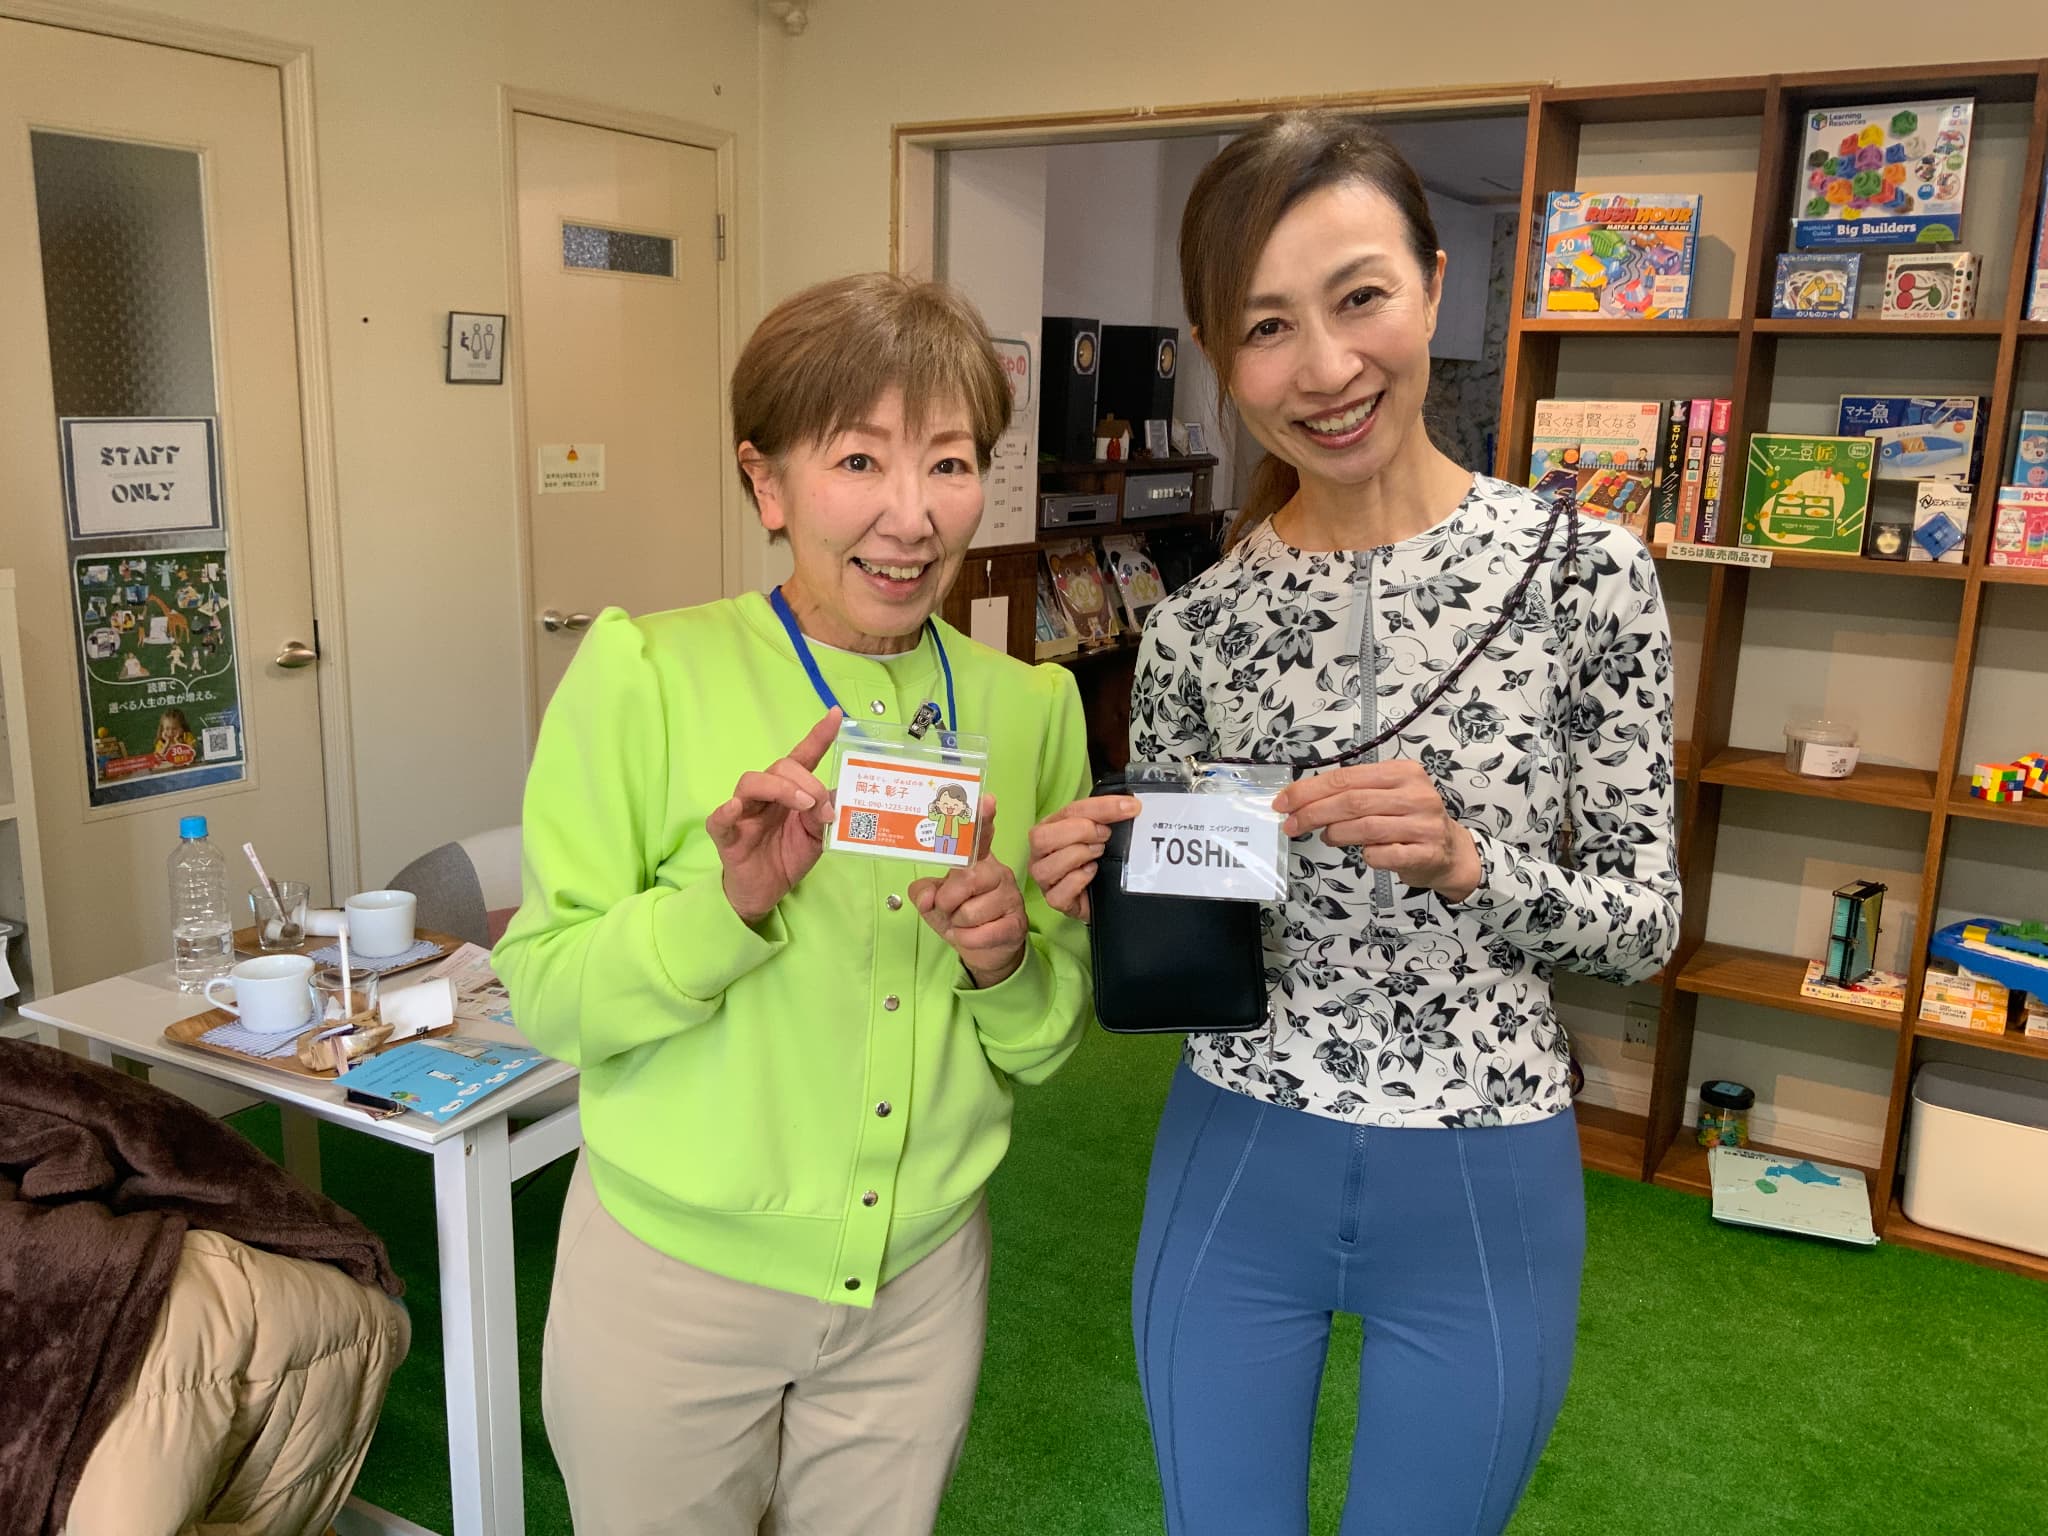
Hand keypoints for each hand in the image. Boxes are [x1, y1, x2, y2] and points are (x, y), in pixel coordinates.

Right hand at [707, 709, 840, 924]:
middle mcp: (765, 796)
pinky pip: (719, 818)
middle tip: (821, 804)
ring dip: (780, 788)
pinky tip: (736, 807)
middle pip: (779, 768)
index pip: (802, 757)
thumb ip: (822, 818)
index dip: (819, 736)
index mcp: (789, 792)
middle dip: (805, 781)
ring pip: (751, 782)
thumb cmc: (787, 857)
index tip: (836, 714)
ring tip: (802, 805)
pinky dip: (726, 811)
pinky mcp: (726, 835)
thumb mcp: (815, 839)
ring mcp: (743, 812)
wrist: (766, 893)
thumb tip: (833, 800)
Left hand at [908, 796, 1027, 987]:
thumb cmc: (959, 916)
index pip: (980, 836)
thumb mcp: (932, 901)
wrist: (985, 951)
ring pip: (970, 911)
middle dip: (948, 900)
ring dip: (958, 924)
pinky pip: (979, 934)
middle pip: (966, 879)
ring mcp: (1010, 897)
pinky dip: (968, 939)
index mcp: (977, 860)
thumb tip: (928, 897)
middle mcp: (997, 872)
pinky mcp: (1015, 923)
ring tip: (965, 923)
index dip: (982, 819)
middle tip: (949, 908)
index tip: (987, 800)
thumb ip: (923, 892)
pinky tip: (974, 936)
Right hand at [1026, 794, 1141, 921]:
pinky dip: (1078, 880)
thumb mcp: (1101, 833)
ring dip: (1078, 855)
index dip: (1101, 807)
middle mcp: (1042, 852)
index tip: (1128, 807)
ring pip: (1047, 867)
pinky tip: (1092, 873)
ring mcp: (1044, 878)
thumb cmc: (1097, 858)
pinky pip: (1058, 893)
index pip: (1070, 811)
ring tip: (1098, 855)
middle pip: (1042, 837)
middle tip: (1105, 836)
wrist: (1102, 893)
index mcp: (1051, 827)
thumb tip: (1129, 806)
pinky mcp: (1054, 900)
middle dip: (1080, 832)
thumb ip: (1107, 818)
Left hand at [1272, 759, 1480, 900]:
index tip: (1284, 802)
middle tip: (1292, 825)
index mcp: (1403, 772)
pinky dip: (1365, 855)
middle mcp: (1416, 794)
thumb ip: (1354, 793)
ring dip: (1335, 833)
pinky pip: (1382, 854)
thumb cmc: (1410, 820)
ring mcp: (1424, 824)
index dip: (1309, 790)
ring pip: (1364, 827)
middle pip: (1352, 801)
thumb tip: (1303, 801)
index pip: (1346, 778)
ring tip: (1327, 837)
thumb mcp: (1387, 795)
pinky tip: (1363, 853)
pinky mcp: (1426, 853)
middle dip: (1313, 813)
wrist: (1451, 851)